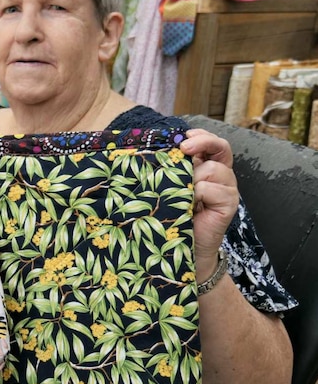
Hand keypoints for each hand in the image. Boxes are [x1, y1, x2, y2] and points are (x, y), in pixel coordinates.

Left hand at [180, 130, 238, 279]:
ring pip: (212, 169)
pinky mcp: (229, 204)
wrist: (179, 248)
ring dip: (191, 177)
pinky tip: (189, 205)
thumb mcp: (169, 187)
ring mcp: (228, 189)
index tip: (182, 135)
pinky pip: (210, 188)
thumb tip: (154, 150)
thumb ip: (170, 169)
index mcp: (207, 167)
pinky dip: (196, 193)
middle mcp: (221, 175)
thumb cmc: (172, 214)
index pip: (211, 142)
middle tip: (183, 147)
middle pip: (221, 147)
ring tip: (179, 193)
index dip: (200, 135)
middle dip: (203, 142)